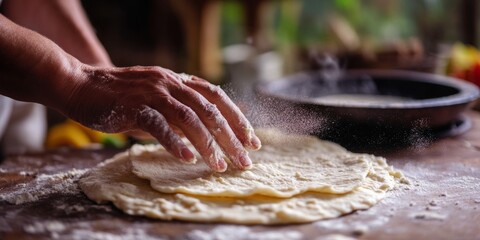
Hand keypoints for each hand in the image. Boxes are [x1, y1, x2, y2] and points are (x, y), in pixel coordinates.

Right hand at [64, 64, 260, 171]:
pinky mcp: (133, 107)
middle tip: (244, 160)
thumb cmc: (120, 97)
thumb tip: (203, 135)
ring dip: (208, 144)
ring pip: (189, 118)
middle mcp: (170, 83)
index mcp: (178, 81)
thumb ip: (177, 113)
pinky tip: (187, 158)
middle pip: (209, 110)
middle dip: (231, 137)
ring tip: (220, 165)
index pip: (216, 97)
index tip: (253, 141)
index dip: (237, 118)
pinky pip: (158, 125)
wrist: (79, 84)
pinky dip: (175, 142)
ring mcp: (152, 94)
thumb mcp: (156, 101)